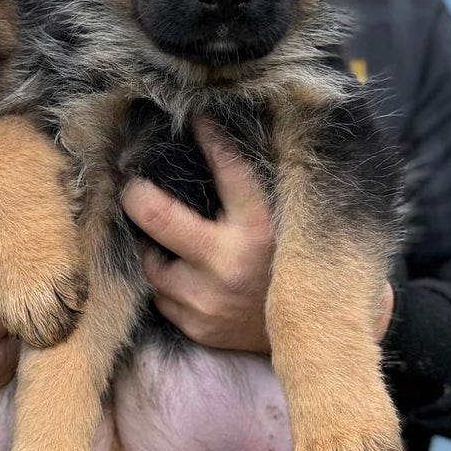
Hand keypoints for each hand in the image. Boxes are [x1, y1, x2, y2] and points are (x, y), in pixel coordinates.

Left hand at [121, 119, 395, 353]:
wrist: (317, 331)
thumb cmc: (297, 264)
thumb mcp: (288, 221)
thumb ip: (258, 188)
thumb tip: (224, 131)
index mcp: (260, 229)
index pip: (227, 168)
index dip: (210, 136)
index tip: (198, 119)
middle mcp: (229, 265)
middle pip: (154, 215)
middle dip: (136, 194)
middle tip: (132, 184)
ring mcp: (209, 302)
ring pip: (151, 263)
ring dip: (154, 247)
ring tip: (164, 235)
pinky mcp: (199, 329)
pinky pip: (162, 299)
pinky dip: (169, 283)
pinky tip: (184, 273)